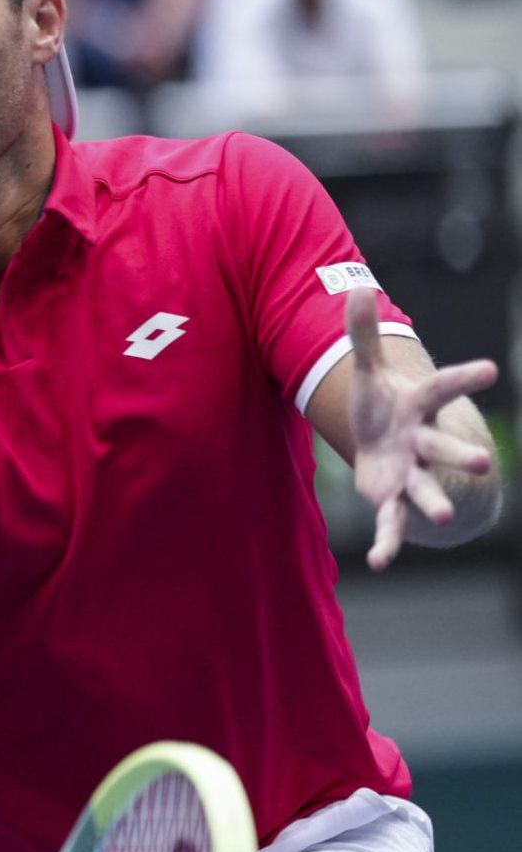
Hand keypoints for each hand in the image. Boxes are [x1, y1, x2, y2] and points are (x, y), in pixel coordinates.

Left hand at [344, 289, 497, 568]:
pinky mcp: (391, 500)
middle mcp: (423, 443)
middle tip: (484, 462)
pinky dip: (387, 544)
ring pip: (426, 490)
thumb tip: (358, 287)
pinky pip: (391, 524)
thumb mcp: (369, 371)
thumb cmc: (382, 405)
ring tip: (443, 519)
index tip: (492, 369)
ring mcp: (411, 473)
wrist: (385, 444)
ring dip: (434, 503)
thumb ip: (364, 335)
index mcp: (420, 407)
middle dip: (462, 455)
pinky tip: (379, 563)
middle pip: (445, 448)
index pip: (443, 388)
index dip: (466, 378)